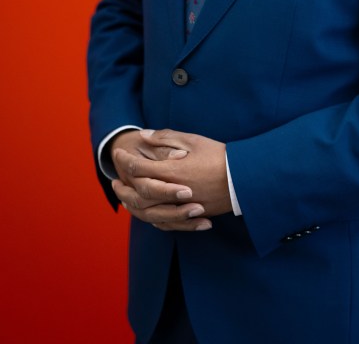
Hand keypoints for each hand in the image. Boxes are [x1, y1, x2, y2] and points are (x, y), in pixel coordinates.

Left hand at [113, 129, 231, 230]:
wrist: (244, 178)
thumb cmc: (218, 155)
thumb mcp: (192, 140)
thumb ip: (165, 138)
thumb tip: (143, 136)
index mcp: (172, 171)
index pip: (139, 168)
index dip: (126, 160)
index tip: (118, 153)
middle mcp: (173, 192)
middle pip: (139, 193)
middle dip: (124, 186)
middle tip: (114, 180)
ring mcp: (182, 207)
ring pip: (149, 211)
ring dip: (133, 204)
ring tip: (125, 198)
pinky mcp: (191, 216)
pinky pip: (165, 222)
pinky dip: (151, 217)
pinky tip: (147, 212)